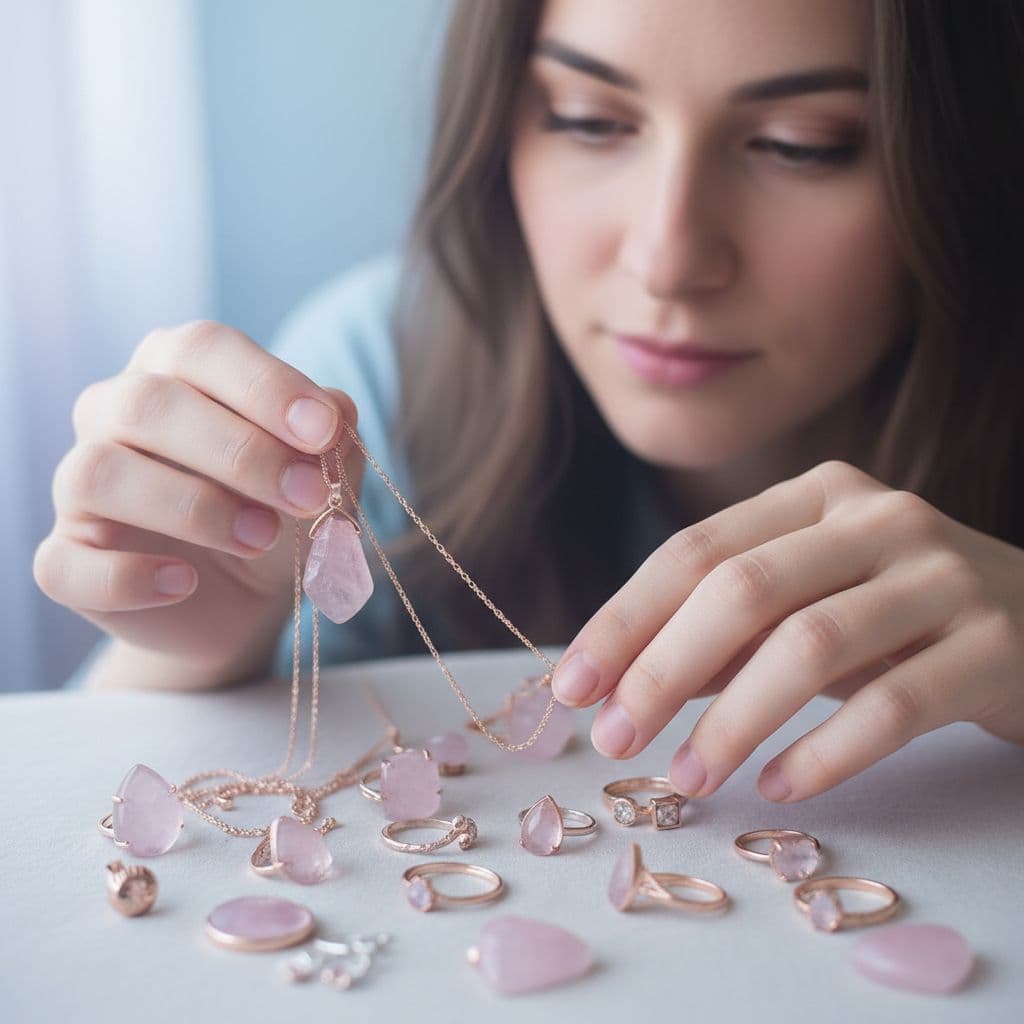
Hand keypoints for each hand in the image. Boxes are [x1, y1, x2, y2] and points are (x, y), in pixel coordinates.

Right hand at [34, 320, 364, 674]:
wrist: (244, 601)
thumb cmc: (277, 513)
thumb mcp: (319, 478)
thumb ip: (331, 443)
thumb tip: (337, 410)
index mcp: (176, 371)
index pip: (203, 348)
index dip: (265, 384)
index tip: (324, 430)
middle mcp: (112, 414)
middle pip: (149, 403)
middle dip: (241, 451)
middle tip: (308, 497)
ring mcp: (78, 487)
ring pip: (100, 473)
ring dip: (193, 507)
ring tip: (263, 538)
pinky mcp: (65, 559)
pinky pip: (67, 563)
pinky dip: (129, 576)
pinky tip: (185, 582)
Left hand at [551, 460, 1023, 800]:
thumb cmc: (901, 619)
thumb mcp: (809, 605)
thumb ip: (728, 630)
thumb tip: (622, 681)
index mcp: (817, 495)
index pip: (696, 551)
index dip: (625, 619)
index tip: (571, 684)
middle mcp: (879, 517)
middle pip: (742, 589)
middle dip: (661, 669)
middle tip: (613, 739)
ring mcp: (942, 576)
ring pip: (810, 645)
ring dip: (732, 721)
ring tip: (687, 778)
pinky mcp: (996, 644)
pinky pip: (894, 707)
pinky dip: (825, 751)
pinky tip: (778, 784)